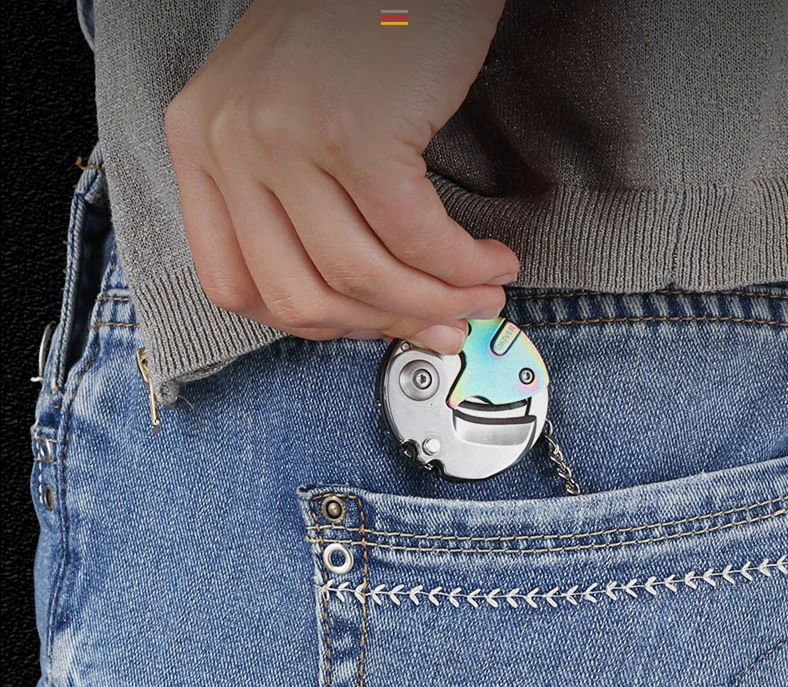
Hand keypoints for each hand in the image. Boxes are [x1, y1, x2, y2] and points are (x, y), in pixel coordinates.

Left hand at [164, 0, 517, 353]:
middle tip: (439, 323)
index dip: (313, 323)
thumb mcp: (287, 114)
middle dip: (380, 325)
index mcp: (199, 146)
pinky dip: (460, 266)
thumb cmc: (353, 26)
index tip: (368, 323)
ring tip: (478, 295)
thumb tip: (361, 301)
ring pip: (359, 276)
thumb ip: (295, 203)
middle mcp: (228, 144)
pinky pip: (415, 239)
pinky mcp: (357, 133)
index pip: (236, 285)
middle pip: (298, 296)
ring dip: (432, 301)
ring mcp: (287, 138)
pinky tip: (489, 262)